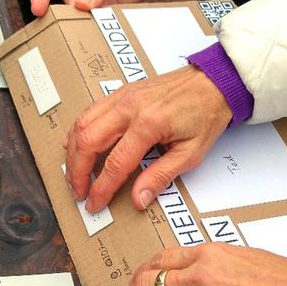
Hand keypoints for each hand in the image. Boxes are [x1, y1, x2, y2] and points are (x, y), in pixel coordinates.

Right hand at [30, 0, 167, 15]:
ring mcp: (90, 0)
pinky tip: (109, 29)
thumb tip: (84, 6)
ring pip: (82, 19)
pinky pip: (101, 24)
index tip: (39, 11)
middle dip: (71, 16)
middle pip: (65, 6)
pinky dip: (103, 28)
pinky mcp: (106, 11)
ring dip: (88, 25)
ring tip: (95, 28)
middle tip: (80, 21)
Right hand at [63, 65, 231, 211]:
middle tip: (79, 192)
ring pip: (82, 124)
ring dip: (73, 152)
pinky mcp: (121, 93)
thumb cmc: (206, 113)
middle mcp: (130, 107)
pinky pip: (90, 112)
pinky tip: (75, 145)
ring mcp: (122, 97)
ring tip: (74, 174)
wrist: (214, 82)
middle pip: (88, 142)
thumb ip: (161, 176)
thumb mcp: (191, 153)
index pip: (115, 164)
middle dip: (77, 172)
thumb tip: (139, 198)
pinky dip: (78, 131)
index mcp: (149, 124)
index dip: (101, 188)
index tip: (95, 203)